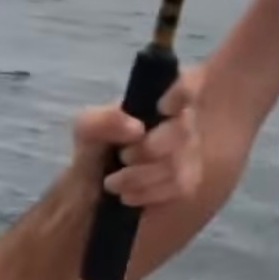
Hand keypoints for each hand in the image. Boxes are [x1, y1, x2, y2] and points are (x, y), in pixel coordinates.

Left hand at [71, 75, 200, 207]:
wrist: (92, 189)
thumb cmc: (95, 149)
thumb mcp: (87, 128)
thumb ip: (104, 120)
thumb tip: (137, 129)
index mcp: (159, 100)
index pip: (191, 84)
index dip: (186, 89)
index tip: (164, 106)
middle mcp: (181, 122)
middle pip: (183, 131)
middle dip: (148, 150)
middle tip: (122, 157)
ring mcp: (189, 153)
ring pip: (179, 164)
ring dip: (140, 177)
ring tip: (114, 182)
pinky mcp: (187, 182)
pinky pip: (180, 187)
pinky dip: (147, 193)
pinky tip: (128, 195)